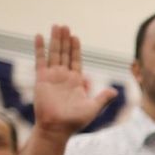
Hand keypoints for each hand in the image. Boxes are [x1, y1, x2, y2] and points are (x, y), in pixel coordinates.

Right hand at [33, 25, 116, 141]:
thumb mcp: (93, 108)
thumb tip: (115, 91)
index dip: (75, 49)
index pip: (76, 61)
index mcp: (76, 82)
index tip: (75, 37)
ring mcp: (52, 76)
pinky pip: (40, 60)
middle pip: (64, 54)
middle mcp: (63, 77)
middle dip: (65, 40)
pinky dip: (40, 48)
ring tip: (56, 26)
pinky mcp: (41, 79)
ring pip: (54, 54)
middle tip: (64, 26)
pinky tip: (40, 36)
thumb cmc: (75, 121)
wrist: (57, 128)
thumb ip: (103, 98)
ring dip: (55, 40)